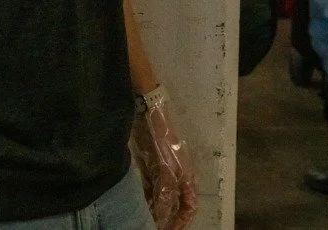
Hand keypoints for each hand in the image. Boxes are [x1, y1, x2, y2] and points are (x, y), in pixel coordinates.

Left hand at [131, 97, 197, 229]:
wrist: (148, 109)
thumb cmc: (161, 137)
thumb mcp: (164, 166)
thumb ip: (165, 191)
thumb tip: (161, 214)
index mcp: (186, 176)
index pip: (190, 206)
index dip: (182, 220)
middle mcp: (177, 175)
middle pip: (175, 203)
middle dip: (167, 217)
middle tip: (154, 226)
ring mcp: (163, 169)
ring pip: (161, 195)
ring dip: (154, 207)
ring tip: (144, 218)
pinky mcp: (151, 162)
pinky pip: (150, 185)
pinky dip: (146, 195)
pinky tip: (137, 201)